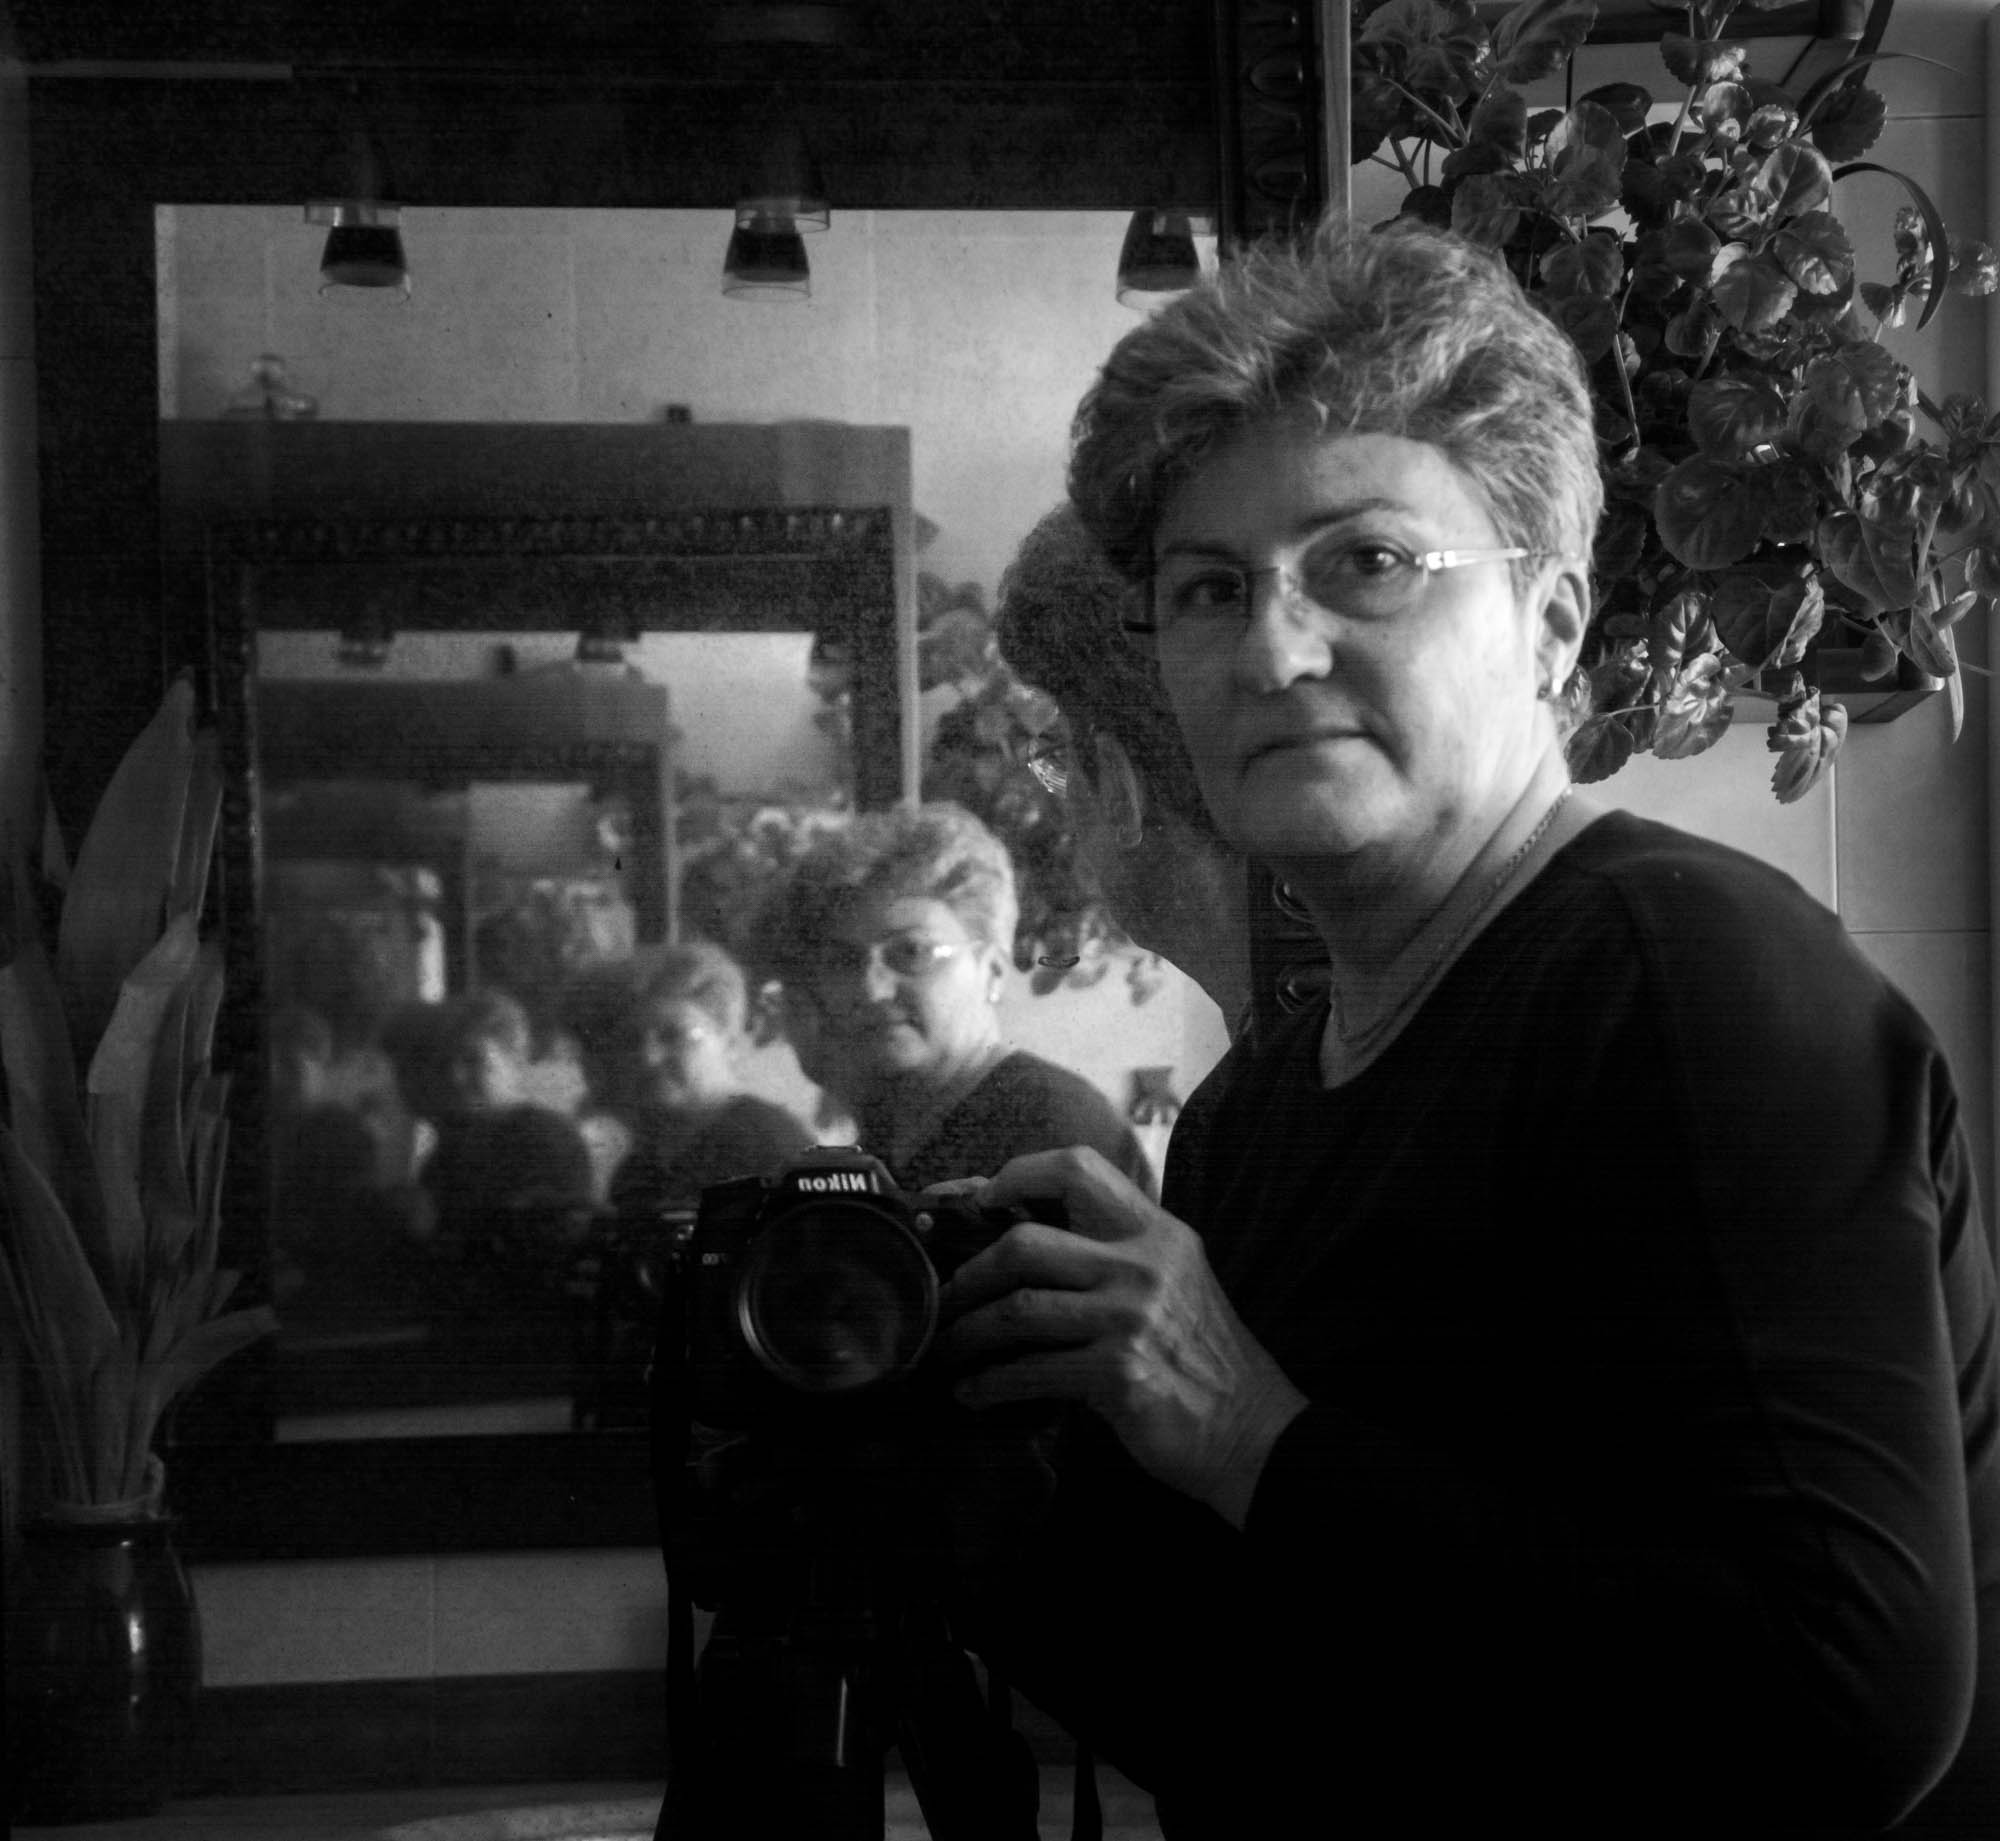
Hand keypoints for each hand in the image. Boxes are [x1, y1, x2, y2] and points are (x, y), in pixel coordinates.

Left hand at [934, 1147, 1306, 1530]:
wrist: (1252, 1430)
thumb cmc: (1201, 1356)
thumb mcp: (1173, 1278)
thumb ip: (1114, 1251)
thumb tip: (1019, 1235)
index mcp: (1156, 1230)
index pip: (1076, 1168)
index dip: (1015, 1174)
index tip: (978, 1200)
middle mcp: (1144, 1264)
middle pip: (1025, 1242)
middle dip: (970, 1271)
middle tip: (947, 1295)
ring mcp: (1131, 1318)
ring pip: (1016, 1308)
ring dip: (966, 1332)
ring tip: (947, 1347)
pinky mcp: (1117, 1373)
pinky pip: (1029, 1370)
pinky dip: (988, 1384)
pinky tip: (973, 1392)